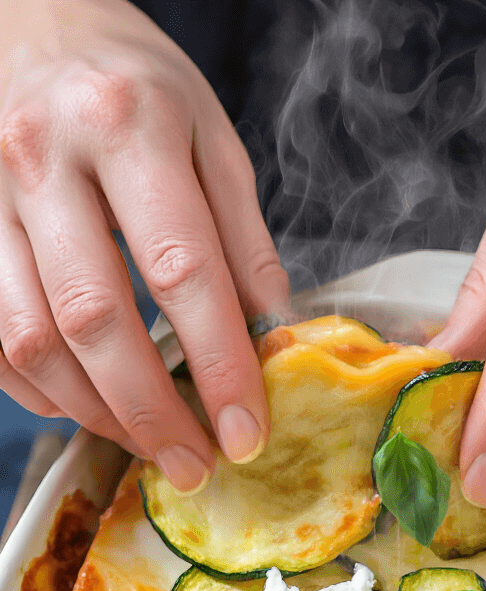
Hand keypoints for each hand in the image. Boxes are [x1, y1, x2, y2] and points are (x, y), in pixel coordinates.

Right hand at [0, 0, 289, 491]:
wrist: (28, 21)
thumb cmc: (131, 84)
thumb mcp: (210, 134)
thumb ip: (242, 236)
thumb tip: (270, 338)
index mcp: (127, 124)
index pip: (182, 270)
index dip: (218, 366)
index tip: (245, 433)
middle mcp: (44, 158)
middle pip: (93, 318)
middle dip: (150, 412)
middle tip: (192, 465)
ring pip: (32, 340)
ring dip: (94, 412)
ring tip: (146, 441)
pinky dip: (39, 391)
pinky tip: (86, 403)